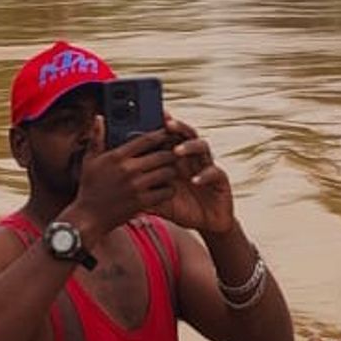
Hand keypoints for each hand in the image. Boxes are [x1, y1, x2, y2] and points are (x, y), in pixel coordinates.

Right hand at [68, 117, 177, 243]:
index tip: (168, 133)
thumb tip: (99, 118)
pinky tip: (166, 188)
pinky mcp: (142, 202)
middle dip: (171, 153)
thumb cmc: (89, 188)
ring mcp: (137, 186)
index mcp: (117, 156)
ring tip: (171, 170)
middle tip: (175, 153)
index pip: (146, 139)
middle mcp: (129, 170)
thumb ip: (97, 138)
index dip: (161, 134)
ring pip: (167, 173)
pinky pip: (165, 192)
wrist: (88, 217)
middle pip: (162, 155)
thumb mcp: (90, 161)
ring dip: (172, 171)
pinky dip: (169, 189)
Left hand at [148, 115, 233, 233]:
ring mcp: (207, 166)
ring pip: (202, 147)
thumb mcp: (158, 199)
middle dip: (177, 127)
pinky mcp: (220, 180)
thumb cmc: (181, 207)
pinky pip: (214, 173)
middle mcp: (192, 158)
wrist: (205, 223)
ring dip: (190, 147)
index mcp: (177, 159)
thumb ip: (143, 189)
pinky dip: (204, 175)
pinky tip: (195, 180)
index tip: (152, 117)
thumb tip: (120, 186)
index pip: (170, 137)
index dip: (162, 126)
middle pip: (186, 134)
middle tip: (166, 124)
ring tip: (177, 151)